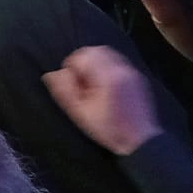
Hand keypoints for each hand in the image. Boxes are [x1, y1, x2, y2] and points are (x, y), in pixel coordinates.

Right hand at [43, 45, 162, 156]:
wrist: (140, 141)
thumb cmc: (108, 129)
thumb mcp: (81, 114)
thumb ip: (64, 91)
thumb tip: (52, 75)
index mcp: (107, 75)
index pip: (82, 56)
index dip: (72, 69)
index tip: (74, 87)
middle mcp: (121, 68)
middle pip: (95, 50)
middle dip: (83, 63)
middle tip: (81, 84)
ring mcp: (131, 71)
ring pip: (107, 54)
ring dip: (95, 63)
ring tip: (93, 85)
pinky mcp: (138, 76)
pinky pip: (117, 62)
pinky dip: (107, 67)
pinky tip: (106, 87)